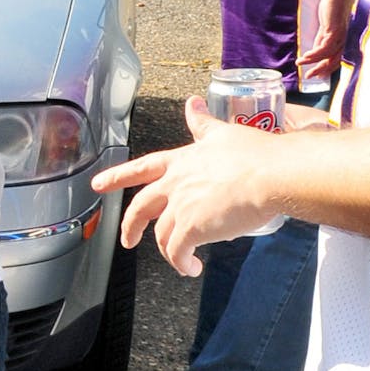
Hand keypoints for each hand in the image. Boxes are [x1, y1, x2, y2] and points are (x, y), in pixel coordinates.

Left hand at [91, 96, 278, 275]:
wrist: (272, 175)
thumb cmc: (256, 153)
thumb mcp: (223, 132)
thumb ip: (204, 123)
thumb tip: (192, 103)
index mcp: (180, 161)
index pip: (141, 168)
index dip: (117, 176)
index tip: (97, 184)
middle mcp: (174, 183)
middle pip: (140, 207)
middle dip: (130, 226)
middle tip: (127, 240)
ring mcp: (181, 206)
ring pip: (161, 234)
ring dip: (169, 251)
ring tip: (182, 261)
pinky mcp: (192, 228)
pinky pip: (177, 251)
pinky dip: (181, 262)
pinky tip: (191, 267)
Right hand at [298, 0, 350, 79]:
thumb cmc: (332, 8)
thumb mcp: (325, 27)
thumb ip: (321, 38)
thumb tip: (315, 50)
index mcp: (341, 40)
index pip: (335, 59)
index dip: (326, 69)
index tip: (315, 75)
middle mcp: (343, 41)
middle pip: (334, 61)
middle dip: (321, 70)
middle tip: (309, 76)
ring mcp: (340, 36)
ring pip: (328, 56)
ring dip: (313, 62)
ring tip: (300, 63)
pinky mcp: (335, 30)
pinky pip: (325, 47)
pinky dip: (315, 54)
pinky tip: (306, 56)